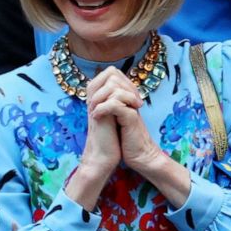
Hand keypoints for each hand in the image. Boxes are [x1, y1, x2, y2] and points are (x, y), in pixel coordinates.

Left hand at [88, 67, 192, 206]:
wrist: (140, 156)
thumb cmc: (126, 140)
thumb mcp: (115, 119)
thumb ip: (109, 105)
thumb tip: (93, 95)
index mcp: (126, 97)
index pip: (113, 74)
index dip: (99, 82)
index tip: (92, 100)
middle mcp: (130, 98)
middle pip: (114, 76)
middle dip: (98, 89)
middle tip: (91, 104)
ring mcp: (131, 107)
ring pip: (115, 88)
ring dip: (98, 98)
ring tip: (92, 110)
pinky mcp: (131, 118)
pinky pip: (116, 104)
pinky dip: (102, 109)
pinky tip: (96, 116)